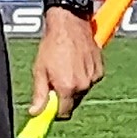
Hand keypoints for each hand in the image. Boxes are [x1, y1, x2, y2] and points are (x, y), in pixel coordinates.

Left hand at [33, 4, 102, 119]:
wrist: (69, 24)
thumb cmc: (52, 44)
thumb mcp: (40, 70)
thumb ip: (40, 95)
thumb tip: (35, 113)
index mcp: (67, 88)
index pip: (64, 113)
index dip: (55, 111)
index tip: (50, 106)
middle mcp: (83, 85)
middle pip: (73, 103)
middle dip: (64, 97)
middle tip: (55, 81)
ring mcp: (93, 78)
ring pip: (82, 91)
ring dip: (74, 86)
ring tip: (65, 67)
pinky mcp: (100, 70)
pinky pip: (90, 81)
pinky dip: (83, 77)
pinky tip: (75, 63)